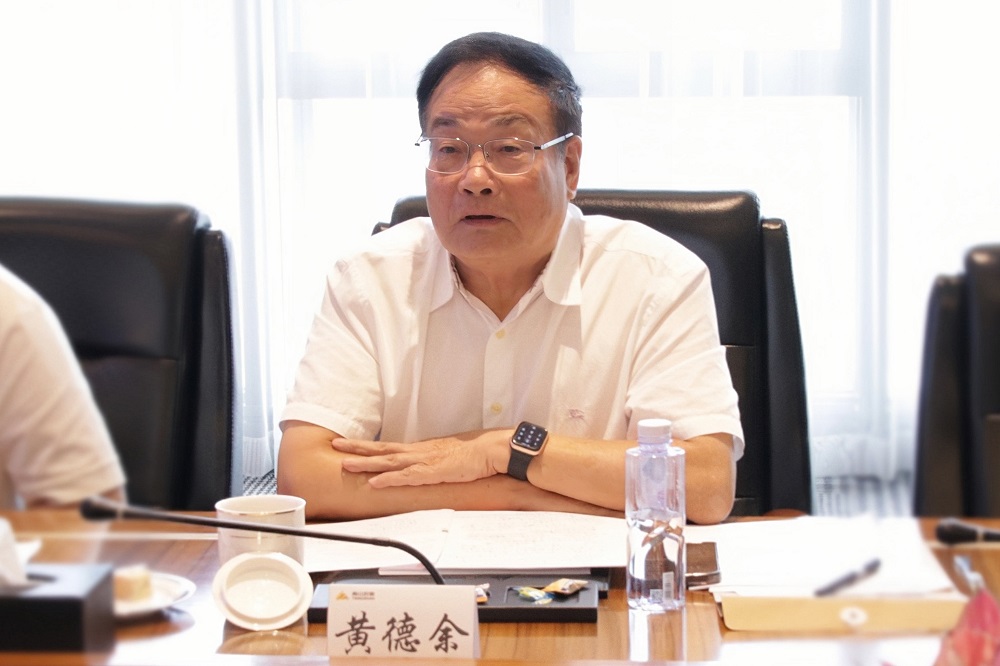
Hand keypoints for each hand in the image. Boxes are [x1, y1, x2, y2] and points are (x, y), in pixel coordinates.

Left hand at [331, 430, 508, 488]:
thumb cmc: (476, 453)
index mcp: (422, 449)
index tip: (350, 445)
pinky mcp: (433, 472)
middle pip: (382, 449)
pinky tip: (375, 482)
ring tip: (345, 464)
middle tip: (335, 445)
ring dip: (366, 463)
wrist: (492, 449)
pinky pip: (407, 476)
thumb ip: (437, 462)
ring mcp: (425, 460)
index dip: (369, 446)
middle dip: (357, 448)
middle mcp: (419, 452)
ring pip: (388, 461)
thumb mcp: (450, 457)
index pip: (390, 446)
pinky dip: (389, 479)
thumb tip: (430, 468)